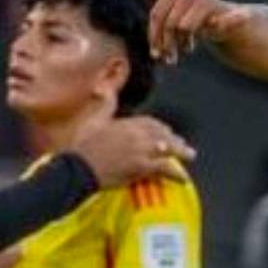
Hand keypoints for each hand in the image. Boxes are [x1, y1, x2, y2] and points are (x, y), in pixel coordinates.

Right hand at [70, 115, 195, 186]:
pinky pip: (164, 168)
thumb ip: (104, 104)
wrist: (77, 168)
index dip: (161, 128)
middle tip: (183, 145)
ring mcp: (141, 149)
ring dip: (181, 152)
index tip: (167, 132)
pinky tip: (183, 178)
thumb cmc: (81, 146)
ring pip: (167, 148)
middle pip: (163, 134)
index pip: (151, 122)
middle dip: (174, 139)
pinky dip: (176, 173)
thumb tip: (103, 88)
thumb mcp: (92, 120)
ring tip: (190, 156)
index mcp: (127, 122)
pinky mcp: (142, 166)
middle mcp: (137, 133)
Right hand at [116, 0, 252, 63]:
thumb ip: (232, 23)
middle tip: (171, 60)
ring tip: (166, 58)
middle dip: (165, 41)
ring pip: (156, 17)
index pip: (177, 22)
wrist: (226, 17)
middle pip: (161, 19)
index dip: (180, 40)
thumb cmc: (229, 25)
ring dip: (157, 38)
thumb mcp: (231, 28)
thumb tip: (242, 17)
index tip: (189, 51)